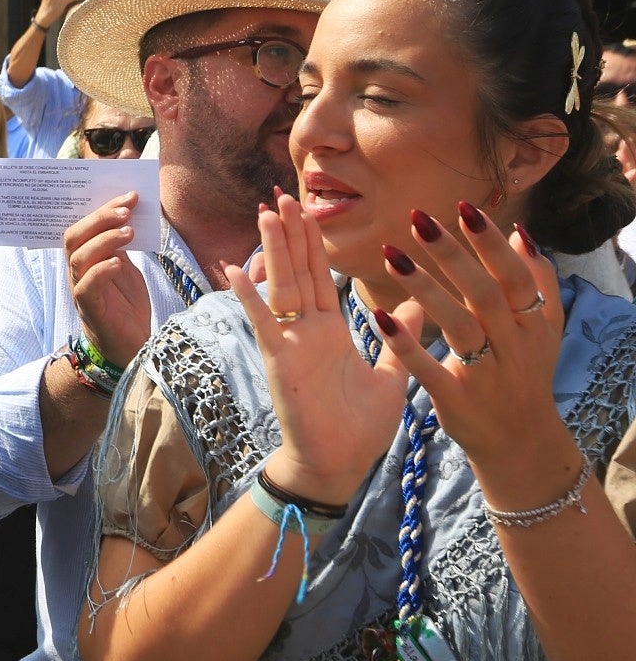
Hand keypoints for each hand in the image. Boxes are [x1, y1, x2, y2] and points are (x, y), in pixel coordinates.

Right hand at [66, 193, 151, 365]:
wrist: (132, 346)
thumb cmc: (126, 305)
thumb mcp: (125, 268)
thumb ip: (119, 246)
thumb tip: (126, 214)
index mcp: (85, 258)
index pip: (82, 226)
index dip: (102, 208)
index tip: (130, 196)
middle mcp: (77, 272)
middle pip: (75, 237)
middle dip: (100, 219)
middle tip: (127, 208)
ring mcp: (81, 290)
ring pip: (79, 258)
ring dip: (104, 240)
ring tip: (130, 231)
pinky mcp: (90, 309)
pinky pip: (87, 287)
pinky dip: (101, 270)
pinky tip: (118, 261)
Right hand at [227, 192, 406, 505]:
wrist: (339, 465)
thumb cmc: (360, 428)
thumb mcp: (393, 376)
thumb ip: (402, 339)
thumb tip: (424, 306)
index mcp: (331, 331)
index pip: (321, 276)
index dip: (314, 243)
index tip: (306, 209)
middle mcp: (307, 330)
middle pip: (298, 271)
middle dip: (291, 233)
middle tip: (282, 194)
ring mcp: (290, 342)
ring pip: (283, 285)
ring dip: (274, 249)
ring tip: (266, 213)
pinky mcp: (279, 360)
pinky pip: (263, 321)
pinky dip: (249, 296)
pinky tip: (236, 268)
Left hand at [370, 204, 579, 504]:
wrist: (520, 442)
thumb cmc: (525, 372)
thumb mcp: (544, 331)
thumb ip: (538, 282)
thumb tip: (523, 234)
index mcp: (533, 325)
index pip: (514, 276)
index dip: (490, 243)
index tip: (464, 207)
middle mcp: (514, 347)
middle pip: (484, 294)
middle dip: (452, 255)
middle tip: (418, 218)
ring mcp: (486, 375)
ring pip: (457, 326)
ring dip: (424, 288)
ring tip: (390, 254)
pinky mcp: (457, 401)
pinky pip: (429, 369)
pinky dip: (405, 344)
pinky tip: (378, 316)